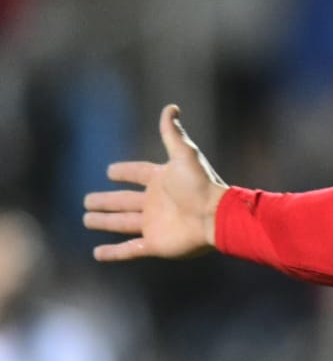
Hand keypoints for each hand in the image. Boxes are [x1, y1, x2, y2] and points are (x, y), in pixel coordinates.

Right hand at [83, 104, 227, 260]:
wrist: (216, 216)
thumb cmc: (201, 185)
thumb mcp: (184, 155)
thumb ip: (173, 133)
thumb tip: (171, 107)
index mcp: (162, 181)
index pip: (138, 174)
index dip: (125, 171)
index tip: (110, 171)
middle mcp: (156, 203)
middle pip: (124, 201)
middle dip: (107, 201)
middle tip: (87, 201)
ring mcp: (155, 224)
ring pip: (122, 223)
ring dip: (105, 222)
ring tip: (87, 219)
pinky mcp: (155, 244)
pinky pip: (129, 249)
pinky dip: (113, 253)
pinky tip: (97, 253)